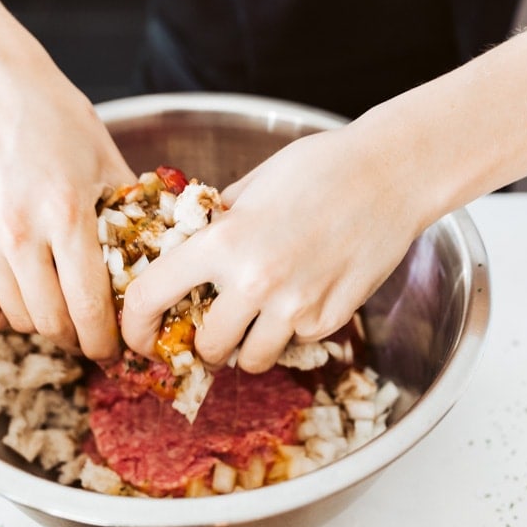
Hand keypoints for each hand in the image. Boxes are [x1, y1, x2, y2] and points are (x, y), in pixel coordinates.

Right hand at [0, 51, 134, 361]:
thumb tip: (164, 258)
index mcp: (68, 214)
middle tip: (96, 332)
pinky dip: (7, 316)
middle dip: (81, 338)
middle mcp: (21, 234)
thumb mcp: (109, 161)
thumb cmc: (59, 121)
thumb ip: (134, 212)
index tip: (118, 348)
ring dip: (47, 326)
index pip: (89, 306)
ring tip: (65, 310)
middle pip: (54, 324)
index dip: (107, 340)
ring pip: (20, 321)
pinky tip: (28, 298)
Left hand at [120, 114, 427, 371]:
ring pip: (251, 360)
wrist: (391, 173)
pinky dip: (290, 330)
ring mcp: (296, 306)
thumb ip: (215, 224)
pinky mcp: (331, 317)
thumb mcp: (250, 185)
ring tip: (255, 316)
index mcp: (223, 242)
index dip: (135, 325)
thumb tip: (185, 249)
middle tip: (209, 325)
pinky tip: (301, 294)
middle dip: (203, 342)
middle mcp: (255, 281)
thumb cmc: (320, 167)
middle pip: (206, 347)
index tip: (139, 334)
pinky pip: (295, 342)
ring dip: (246, 346)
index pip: (150, 298)